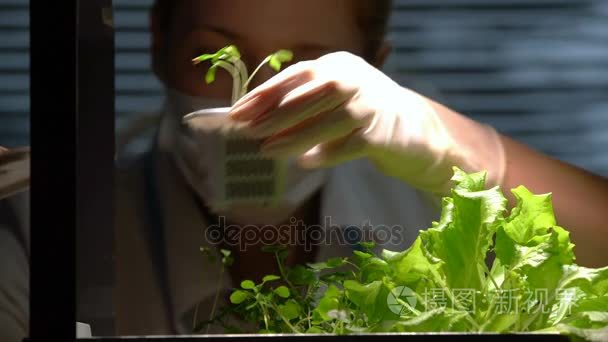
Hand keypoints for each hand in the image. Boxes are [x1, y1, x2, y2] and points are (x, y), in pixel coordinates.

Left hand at [229, 52, 504, 194]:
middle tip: (248, 132)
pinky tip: (305, 162)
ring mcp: (372, 105)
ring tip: (268, 151)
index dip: (265, 93)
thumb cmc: (363, 116)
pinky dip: (325, 154)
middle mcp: (356, 78)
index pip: (297, 75)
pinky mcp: (383, 134)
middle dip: (275, 114)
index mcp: (339, 65)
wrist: (416, 132)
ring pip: (328, 119)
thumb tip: (258, 122)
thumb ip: (303, 105)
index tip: (238, 111)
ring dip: (294, 136)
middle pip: (311, 93)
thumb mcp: (333, 100)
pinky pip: (348, 146)